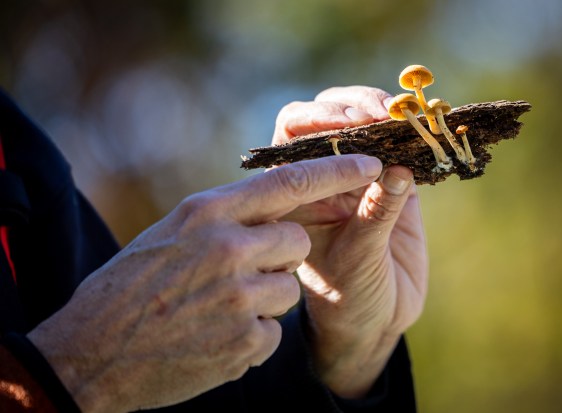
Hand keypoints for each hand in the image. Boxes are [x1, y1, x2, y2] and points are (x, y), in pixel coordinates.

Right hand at [27, 155, 382, 412]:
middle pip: (296, 240)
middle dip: (280, 257)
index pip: (287, 181)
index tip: (370, 161)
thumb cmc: (129, 288)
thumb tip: (274, 200)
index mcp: (207, 213)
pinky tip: (213, 338)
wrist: (91, 354)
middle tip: (241, 272)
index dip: (335, 170)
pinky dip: (250, 336)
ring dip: (264, 301)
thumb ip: (223, 217)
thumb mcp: (171, 235)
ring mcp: (237, 297)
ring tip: (217, 310)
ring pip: (289, 289)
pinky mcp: (244, 343)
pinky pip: (273, 331)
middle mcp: (226, 248)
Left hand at [273, 86, 428, 397]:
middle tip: (384, 114)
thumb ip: (374, 217)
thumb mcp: (357, 261)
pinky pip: (400, 145)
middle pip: (327, 115)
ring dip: (385, 113)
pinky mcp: (391, 180)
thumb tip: (398, 170)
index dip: (321, 121)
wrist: (375, 318)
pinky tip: (428, 130)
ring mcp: (356, 174)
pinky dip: (414, 134)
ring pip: (364, 122)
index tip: (355, 128)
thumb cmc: (348, 297)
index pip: (293, 134)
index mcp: (294, 191)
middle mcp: (320, 174)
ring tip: (408, 118)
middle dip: (354, 106)